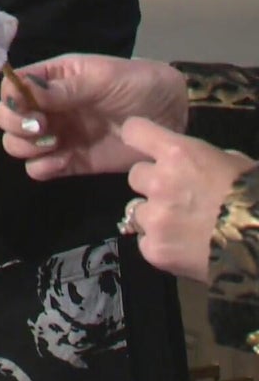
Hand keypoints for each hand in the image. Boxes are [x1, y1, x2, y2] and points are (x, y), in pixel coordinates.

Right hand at [0, 54, 188, 179]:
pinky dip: (43, 169)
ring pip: (16, 146)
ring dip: (27, 148)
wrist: (173, 116)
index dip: (13, 101)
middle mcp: (47, 107)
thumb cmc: (140, 85)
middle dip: (17, 127)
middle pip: (6, 119)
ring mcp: (56, 135)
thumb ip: (65, 87)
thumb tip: (23, 93)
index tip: (32, 110)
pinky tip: (64, 161)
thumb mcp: (105, 78)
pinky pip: (38, 170)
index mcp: (52, 80)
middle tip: (44, 129)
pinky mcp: (68, 161)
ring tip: (56, 146)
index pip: (12, 88)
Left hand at [120, 117, 254, 282]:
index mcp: (179, 154)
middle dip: (152, 183)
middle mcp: (159, 182)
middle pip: (136, 176)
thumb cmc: (254, 195)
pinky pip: (146, 241)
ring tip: (184, 224)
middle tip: (178, 195)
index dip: (137, 137)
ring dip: (155, 215)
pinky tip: (184, 247)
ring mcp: (154, 218)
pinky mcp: (153, 249)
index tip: (141, 143)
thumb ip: (199, 159)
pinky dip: (160, 243)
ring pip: (138, 211)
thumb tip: (188, 162)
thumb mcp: (232, 162)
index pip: (134, 131)